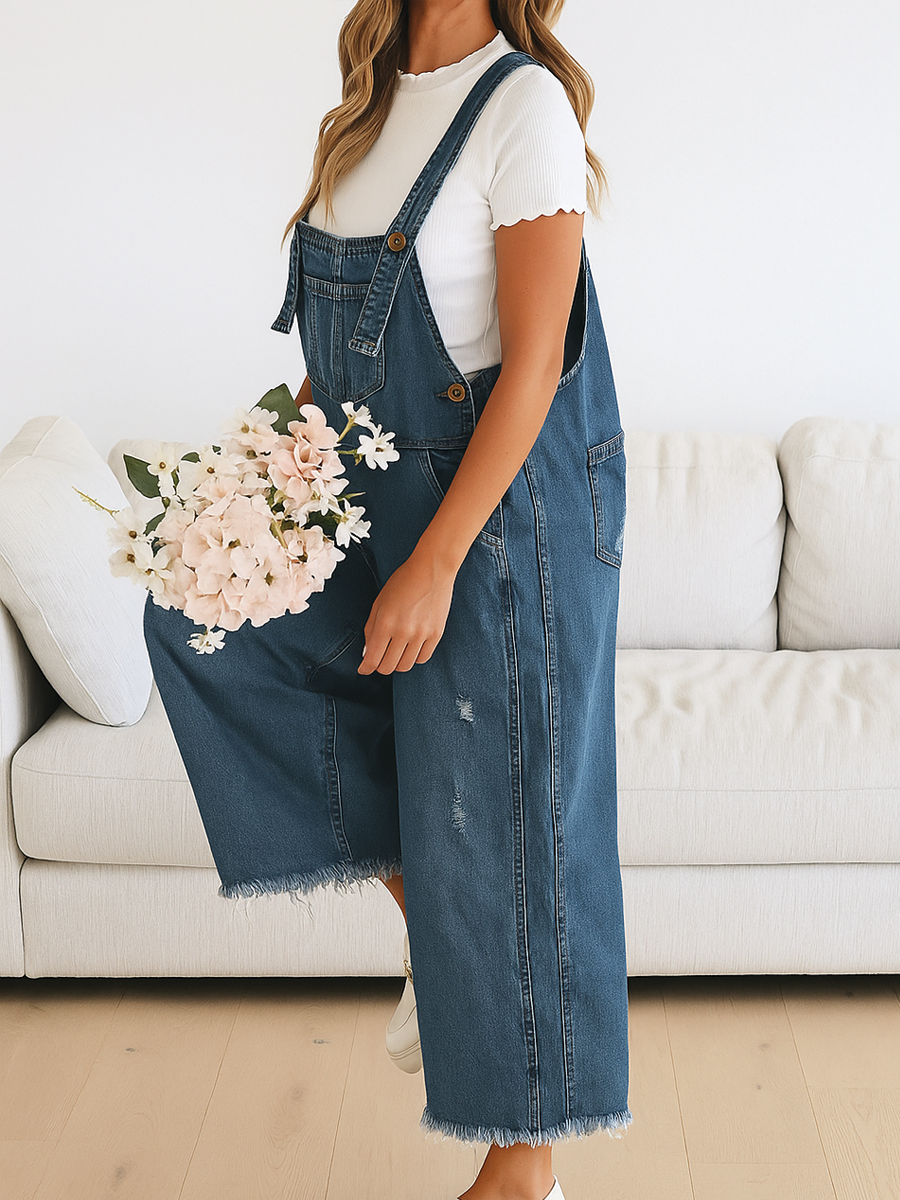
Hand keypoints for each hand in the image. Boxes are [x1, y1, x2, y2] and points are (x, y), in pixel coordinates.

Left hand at [358, 551, 455, 673]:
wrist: (431, 570)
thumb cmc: (402, 582)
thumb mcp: (379, 602)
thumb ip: (371, 629)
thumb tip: (367, 652)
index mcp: (385, 623)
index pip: (372, 659)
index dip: (365, 668)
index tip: (363, 669)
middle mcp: (403, 632)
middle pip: (388, 667)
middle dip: (379, 667)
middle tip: (379, 659)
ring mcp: (421, 635)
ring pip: (405, 666)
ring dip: (397, 663)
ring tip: (395, 652)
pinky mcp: (436, 634)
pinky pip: (422, 658)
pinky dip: (414, 657)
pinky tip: (410, 648)